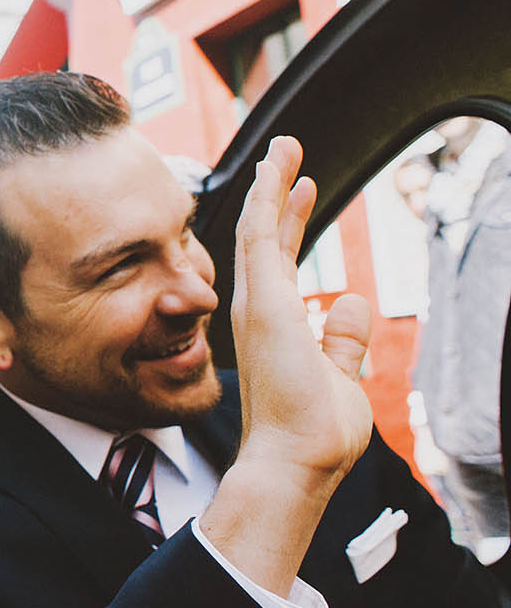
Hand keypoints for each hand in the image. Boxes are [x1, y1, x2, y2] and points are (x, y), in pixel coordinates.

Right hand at [230, 136, 372, 485]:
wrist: (295, 458)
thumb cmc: (311, 431)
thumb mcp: (340, 375)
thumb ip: (342, 340)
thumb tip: (352, 303)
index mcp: (272, 324)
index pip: (279, 259)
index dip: (289, 220)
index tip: (302, 188)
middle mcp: (257, 308)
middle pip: (265, 236)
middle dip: (275, 192)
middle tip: (284, 154)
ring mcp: (256, 302)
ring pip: (259, 228)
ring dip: (270, 185)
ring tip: (282, 149)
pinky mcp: (263, 300)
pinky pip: (259, 237)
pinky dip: (265, 201)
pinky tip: (273, 173)